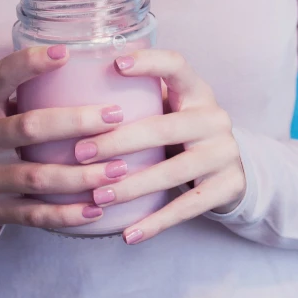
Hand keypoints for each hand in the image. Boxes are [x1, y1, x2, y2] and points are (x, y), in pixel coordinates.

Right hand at [0, 46, 126, 242]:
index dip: (31, 63)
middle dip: (77, 122)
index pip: (0, 76)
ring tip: (120, 169)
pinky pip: (35, 215)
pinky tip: (98, 209)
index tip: (66, 53)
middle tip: (116, 117)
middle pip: (28, 127)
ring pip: (37, 177)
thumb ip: (28, 93)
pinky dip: (68, 214)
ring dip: (82, 175)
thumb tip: (92, 68)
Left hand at [74, 49, 245, 245]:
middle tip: (80, 153)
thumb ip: (137, 101)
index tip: (115, 65)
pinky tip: (128, 235)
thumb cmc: (181, 136)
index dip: (149, 62)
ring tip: (97, 197)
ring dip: (131, 187)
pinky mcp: (228, 186)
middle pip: (163, 127)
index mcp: (196, 92)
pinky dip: (155, 223)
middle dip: (117, 141)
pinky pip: (187, 207)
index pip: (177, 66)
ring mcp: (225, 153)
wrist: (232, 172)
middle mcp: (215, 118)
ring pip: (172, 172)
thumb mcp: (170, 111)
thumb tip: (65, 94)